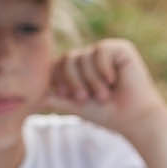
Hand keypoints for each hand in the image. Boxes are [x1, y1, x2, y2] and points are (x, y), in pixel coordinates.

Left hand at [45, 38, 166, 142]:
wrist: (134, 119)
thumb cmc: (108, 114)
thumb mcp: (76, 105)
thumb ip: (55, 98)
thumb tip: (32, 97)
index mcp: (80, 68)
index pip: (58, 63)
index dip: (60, 79)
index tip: (70, 97)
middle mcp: (91, 57)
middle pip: (68, 58)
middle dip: (75, 81)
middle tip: (87, 97)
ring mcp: (106, 51)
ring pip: (84, 56)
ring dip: (92, 81)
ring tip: (105, 94)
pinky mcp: (121, 48)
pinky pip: (101, 51)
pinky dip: (104, 69)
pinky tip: (114, 80)